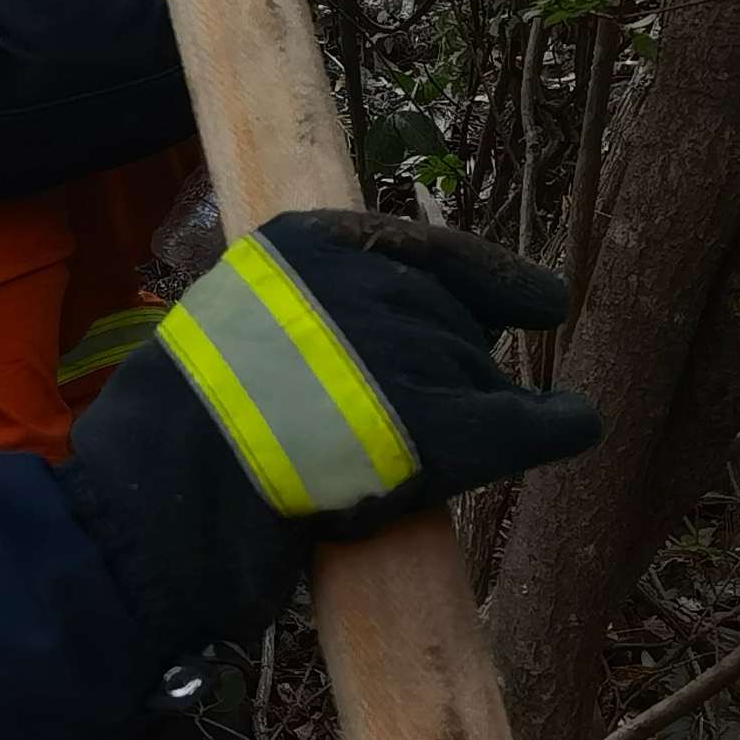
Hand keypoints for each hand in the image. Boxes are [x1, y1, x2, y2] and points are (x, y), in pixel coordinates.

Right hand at [60, 210, 597, 649]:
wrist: (166, 494)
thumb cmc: (177, 429)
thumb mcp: (228, 326)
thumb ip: (299, 313)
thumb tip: (381, 328)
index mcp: (308, 245)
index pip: (425, 248)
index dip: (484, 278)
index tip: (532, 298)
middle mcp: (371, 284)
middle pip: (454, 319)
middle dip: (452, 361)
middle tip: (405, 420)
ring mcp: (413, 354)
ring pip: (483, 373)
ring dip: (474, 406)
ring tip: (417, 451)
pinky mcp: (446, 430)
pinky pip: (536, 422)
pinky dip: (558, 424)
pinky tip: (574, 423)